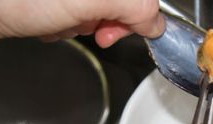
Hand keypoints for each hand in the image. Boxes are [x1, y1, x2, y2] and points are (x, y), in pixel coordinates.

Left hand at [0, 0, 164, 47]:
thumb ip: (136, 7)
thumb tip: (157, 24)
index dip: (140, 15)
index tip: (120, 29)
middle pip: (127, 4)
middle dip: (109, 22)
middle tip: (96, 31)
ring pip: (104, 12)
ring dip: (87, 27)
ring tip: (64, 21)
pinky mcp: (65, 0)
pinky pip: (83, 15)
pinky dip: (70, 26)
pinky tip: (54, 22)